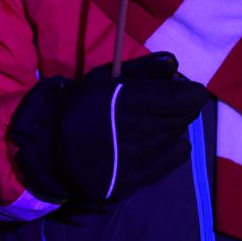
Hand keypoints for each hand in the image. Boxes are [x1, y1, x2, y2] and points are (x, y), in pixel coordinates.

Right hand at [8, 52, 209, 202]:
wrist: (48, 148)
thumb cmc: (77, 106)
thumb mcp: (103, 79)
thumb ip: (141, 70)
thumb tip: (174, 62)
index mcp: (129, 101)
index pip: (180, 99)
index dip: (192, 93)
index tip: (192, 90)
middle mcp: (137, 129)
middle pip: (181, 117)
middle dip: (183, 108)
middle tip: (172, 104)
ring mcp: (137, 156)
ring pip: (175, 136)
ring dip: (173, 127)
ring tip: (157, 123)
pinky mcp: (133, 178)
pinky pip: (169, 162)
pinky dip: (174, 149)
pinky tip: (167, 143)